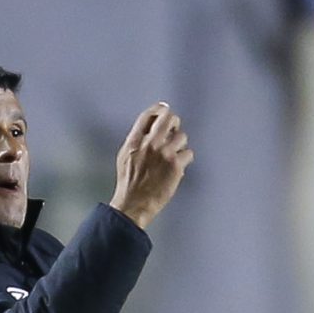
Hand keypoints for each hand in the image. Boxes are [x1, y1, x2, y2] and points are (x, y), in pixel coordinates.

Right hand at [110, 102, 191, 229]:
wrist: (134, 203)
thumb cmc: (129, 183)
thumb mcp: (125, 156)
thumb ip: (136, 141)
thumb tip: (148, 130)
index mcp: (135, 140)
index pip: (148, 115)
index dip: (159, 109)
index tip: (165, 109)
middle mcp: (150, 144)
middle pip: (169, 118)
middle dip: (174, 121)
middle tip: (175, 129)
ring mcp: (164, 154)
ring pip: (182, 136)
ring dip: (180, 144)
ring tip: (174, 154)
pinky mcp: (175, 166)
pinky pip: (189, 153)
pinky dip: (185, 159)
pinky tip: (179, 166)